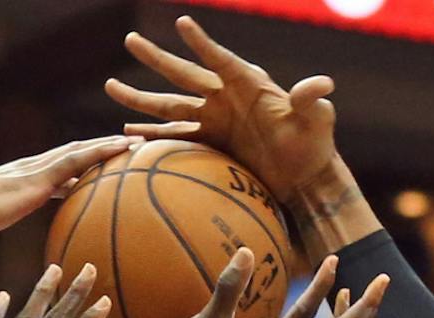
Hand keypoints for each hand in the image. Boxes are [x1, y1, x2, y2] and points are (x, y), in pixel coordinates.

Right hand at [0, 137, 138, 248]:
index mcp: (22, 180)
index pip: (57, 169)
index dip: (80, 165)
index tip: (102, 167)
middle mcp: (32, 168)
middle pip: (73, 154)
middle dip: (100, 150)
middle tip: (128, 148)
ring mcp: (36, 169)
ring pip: (80, 150)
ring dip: (109, 146)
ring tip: (137, 144)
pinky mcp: (40, 175)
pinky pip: (78, 159)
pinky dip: (102, 151)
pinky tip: (123, 149)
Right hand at [108, 16, 339, 201]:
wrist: (303, 177)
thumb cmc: (313, 144)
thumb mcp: (316, 119)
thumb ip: (311, 100)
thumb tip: (321, 85)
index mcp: (248, 83)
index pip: (220, 59)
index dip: (203, 43)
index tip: (183, 23)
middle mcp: (225, 97)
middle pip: (183, 74)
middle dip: (156, 58)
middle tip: (130, 39)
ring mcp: (214, 120)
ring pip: (169, 107)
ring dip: (141, 99)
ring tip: (112, 86)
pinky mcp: (209, 143)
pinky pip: (174, 137)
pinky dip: (152, 136)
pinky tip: (128, 133)